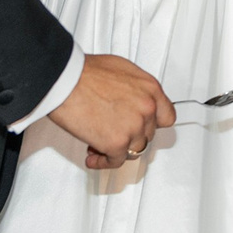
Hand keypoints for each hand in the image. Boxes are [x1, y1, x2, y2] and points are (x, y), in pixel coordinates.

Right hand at [49, 53, 176, 168]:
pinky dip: (103, 162)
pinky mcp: (117, 143)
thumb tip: (131, 100)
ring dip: (117, 150)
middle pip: (147, 135)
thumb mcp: (121, 70)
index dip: (152, 124)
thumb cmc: (85, 73)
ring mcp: (134, 127)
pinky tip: (93, 157)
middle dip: (129, 136)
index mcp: (150, 89)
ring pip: (133, 150)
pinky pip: (115, 161)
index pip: (166, 117)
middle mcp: (147, 108)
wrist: (65, 80)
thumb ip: (134, 89)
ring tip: (99, 144)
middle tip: (111, 132)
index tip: (143, 128)